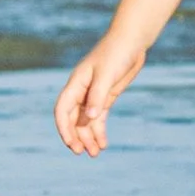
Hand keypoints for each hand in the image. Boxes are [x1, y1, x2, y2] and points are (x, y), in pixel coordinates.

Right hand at [54, 35, 144, 155]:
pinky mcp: (106, 96)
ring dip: (88, 137)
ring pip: (86, 121)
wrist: (132, 41)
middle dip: (76, 136)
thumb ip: (97, 96)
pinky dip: (99, 131)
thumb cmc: (116, 53)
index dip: (63, 128)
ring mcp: (93, 94)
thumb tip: (89, 117)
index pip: (62, 110)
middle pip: (72, 119)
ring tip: (95, 153)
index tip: (71, 144)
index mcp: (76, 84)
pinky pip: (99, 117)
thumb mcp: (106, 75)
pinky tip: (103, 144)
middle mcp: (81, 91)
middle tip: (82, 152)